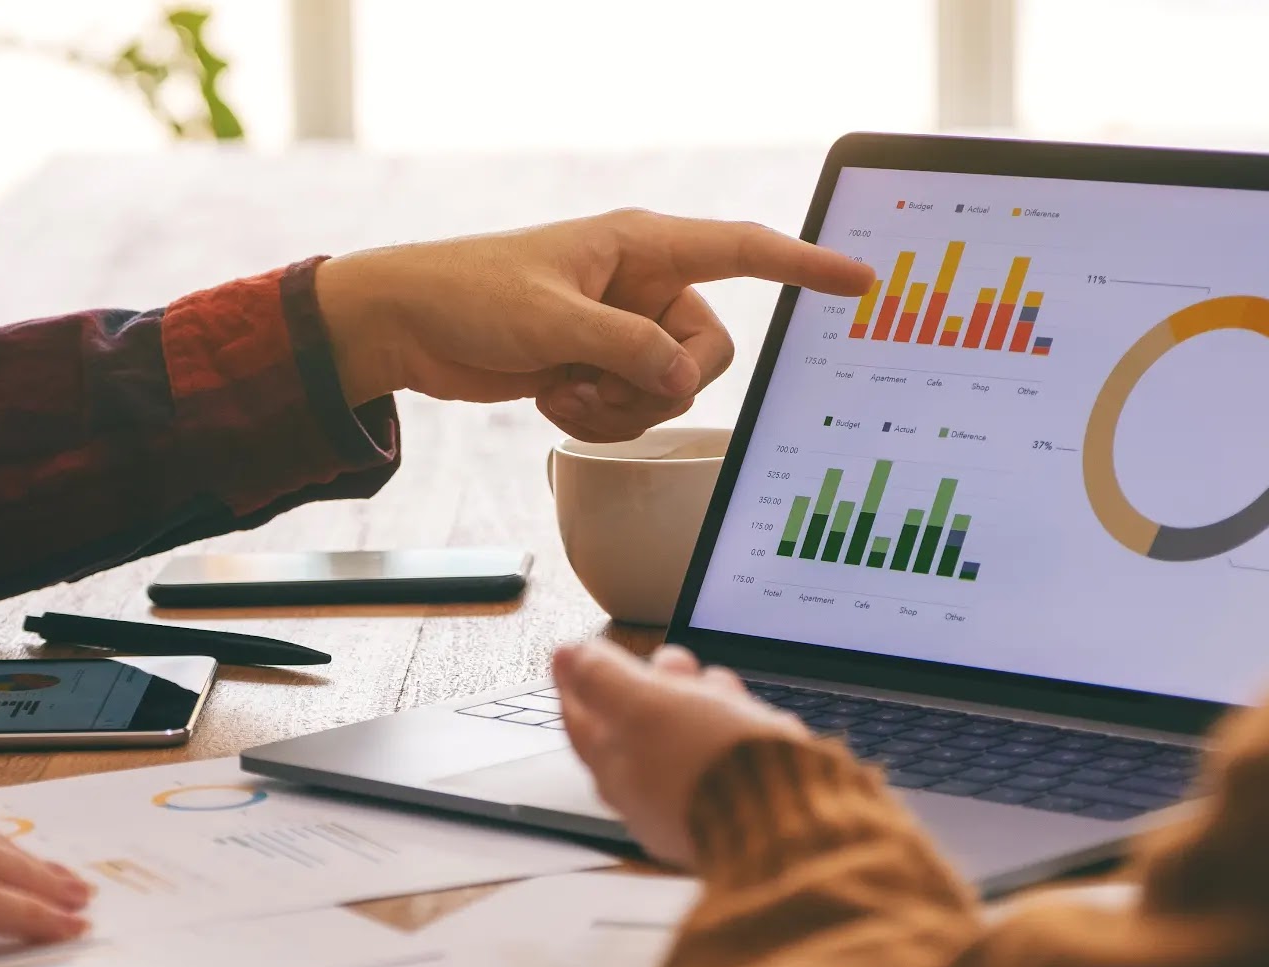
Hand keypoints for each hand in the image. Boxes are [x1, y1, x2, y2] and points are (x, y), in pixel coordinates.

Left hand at [316, 209, 873, 441]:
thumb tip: (682, 383)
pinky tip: (548, 398)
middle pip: (707, 353)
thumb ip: (627, 350)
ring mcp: (621, 331)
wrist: (408, 325)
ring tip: (559, 386)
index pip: (743, 250)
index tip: (861, 280)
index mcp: (642, 246)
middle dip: (659, 383)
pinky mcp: (598, 368)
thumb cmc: (469, 296)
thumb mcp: (552, 321)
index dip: (804, 266)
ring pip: (669, 391)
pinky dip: (595, 418)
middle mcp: (642, 286)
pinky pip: (632, 411)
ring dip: (618, 407)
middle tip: (598, 379)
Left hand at [553, 641, 807, 865]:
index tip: (570, 653)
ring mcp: (689, 800)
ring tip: (718, 682)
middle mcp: (646, 793)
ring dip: (699, 699)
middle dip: (655, 683)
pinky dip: (731, 726)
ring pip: (685, 734)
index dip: (576, 680)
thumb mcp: (646, 705)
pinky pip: (722, 753)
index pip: (580, 719)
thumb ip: (603, 679)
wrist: (784, 819)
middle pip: (636, 725)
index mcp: (613, 770)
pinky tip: (747, 713)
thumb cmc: (709, 766)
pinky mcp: (732, 802)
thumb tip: (567, 656)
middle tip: (672, 661)